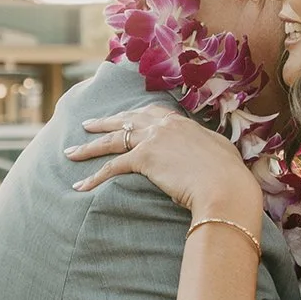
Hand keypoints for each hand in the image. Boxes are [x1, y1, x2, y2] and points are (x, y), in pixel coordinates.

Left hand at [68, 110, 259, 218]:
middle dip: (105, 123)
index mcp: (182, 122)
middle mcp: (164, 125)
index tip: (124, 118)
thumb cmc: (230, 176)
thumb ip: (209, 147)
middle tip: (88, 125)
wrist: (226, 186)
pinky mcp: (144, 159)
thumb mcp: (221, 152)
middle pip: (126, 121)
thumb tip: (212, 152)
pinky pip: (113, 166)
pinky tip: (81, 185)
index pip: (151, 113)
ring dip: (89, 147)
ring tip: (70, 152)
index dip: (134, 116)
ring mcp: (152, 139)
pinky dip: (94, 177)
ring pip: (113, 140)